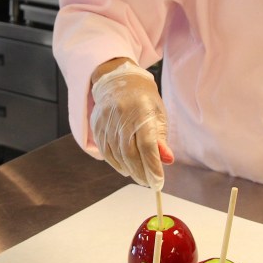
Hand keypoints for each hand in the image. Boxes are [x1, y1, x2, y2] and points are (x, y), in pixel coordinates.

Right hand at [89, 61, 175, 189]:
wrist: (118, 79)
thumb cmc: (143, 98)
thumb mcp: (157, 114)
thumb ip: (160, 139)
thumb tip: (166, 161)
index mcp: (141, 111)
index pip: (147, 145)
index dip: (152, 166)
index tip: (158, 181)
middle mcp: (122, 116)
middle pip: (129, 153)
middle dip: (140, 172)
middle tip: (149, 182)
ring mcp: (107, 120)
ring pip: (116, 154)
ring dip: (129, 170)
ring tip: (139, 177)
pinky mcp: (97, 125)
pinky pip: (105, 150)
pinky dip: (115, 163)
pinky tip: (124, 168)